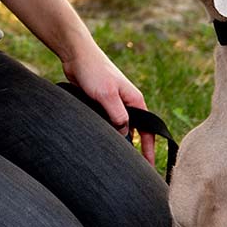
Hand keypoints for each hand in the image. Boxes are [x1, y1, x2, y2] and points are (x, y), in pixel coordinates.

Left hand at [61, 45, 155, 165]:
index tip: (150, 168)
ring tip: (116, 162)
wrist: (76, 55)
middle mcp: (126, 103)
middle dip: (134, 149)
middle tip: (132, 171)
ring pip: (118, 128)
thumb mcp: (107, 94)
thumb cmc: (94, 70)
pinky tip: (100, 144)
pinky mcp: (100, 103)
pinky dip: (105, 133)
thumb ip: (118, 115)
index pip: (148, 129)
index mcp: (134, 100)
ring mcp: (113, 103)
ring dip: (118, 141)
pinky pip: (106, 123)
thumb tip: (125, 135)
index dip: (149, 149)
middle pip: (134, 131)